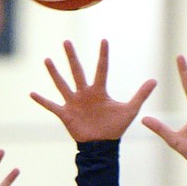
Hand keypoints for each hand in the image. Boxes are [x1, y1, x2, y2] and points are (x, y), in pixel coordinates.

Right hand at [30, 39, 155, 141]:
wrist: (102, 145)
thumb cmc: (115, 128)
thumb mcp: (130, 109)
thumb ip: (140, 94)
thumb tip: (155, 80)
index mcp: (99, 91)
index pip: (102, 69)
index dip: (103, 55)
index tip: (104, 39)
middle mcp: (85, 93)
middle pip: (77, 71)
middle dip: (72, 57)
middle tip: (66, 41)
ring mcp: (74, 103)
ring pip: (62, 84)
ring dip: (54, 73)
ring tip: (47, 60)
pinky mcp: (65, 114)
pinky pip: (51, 106)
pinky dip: (42, 101)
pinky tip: (32, 93)